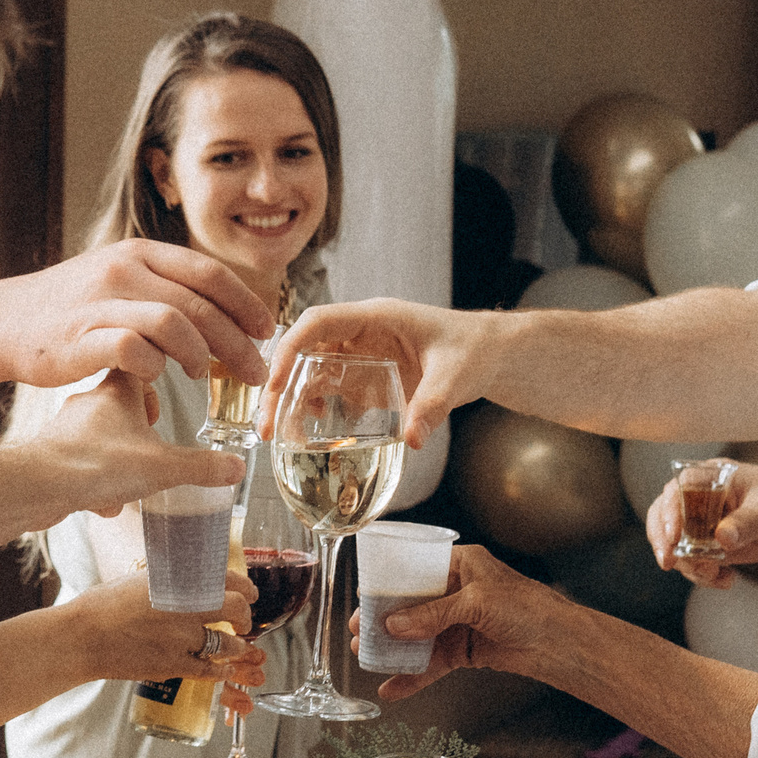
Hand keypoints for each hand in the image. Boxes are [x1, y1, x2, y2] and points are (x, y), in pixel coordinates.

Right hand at [0, 240, 275, 401]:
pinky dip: (155, 366)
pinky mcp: (80, 336)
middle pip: (200, 303)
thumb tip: (224, 316)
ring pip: (173, 322)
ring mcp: (101, 302)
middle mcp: (124, 270)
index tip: (266, 330)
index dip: (245, 303)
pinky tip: (158, 378)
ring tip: (205, 374)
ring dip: (200, 353)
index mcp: (140, 253)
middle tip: (253, 370)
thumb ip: (166, 290)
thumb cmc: (72, 308)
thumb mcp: (121, 281)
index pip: (209, 273)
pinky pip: (133, 349)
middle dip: (235, 341)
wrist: (5, 321)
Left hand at [34, 372, 242, 517]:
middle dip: (142, 430)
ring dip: (120, 461)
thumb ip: (202, 467)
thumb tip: (237, 467)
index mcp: (116, 389)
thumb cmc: (97, 464)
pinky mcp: (53, 456)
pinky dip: (97, 483)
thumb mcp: (163, 467)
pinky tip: (103, 503)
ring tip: (130, 483)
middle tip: (156, 447)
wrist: (39, 486)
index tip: (169, 385)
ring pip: (104, 439)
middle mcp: (89, 403)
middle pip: (123, 405)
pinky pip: (84, 464)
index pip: (138, 363)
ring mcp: (67, 430)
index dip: (156, 374)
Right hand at [62, 572, 266, 689]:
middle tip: (244, 619)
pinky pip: (209, 669)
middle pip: (237, 609)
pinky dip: (221, 669)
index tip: (248, 592)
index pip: (229, 580)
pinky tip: (224, 669)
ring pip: (229, 643)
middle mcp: (187, 608)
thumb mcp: (140, 580)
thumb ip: (169, 583)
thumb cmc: (103, 605)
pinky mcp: (174, 665)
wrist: (82, 636)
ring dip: (239, 645)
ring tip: (238, 645)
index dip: (245, 587)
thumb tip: (188, 583)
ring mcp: (183, 638)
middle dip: (246, 615)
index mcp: (180, 582)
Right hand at [264, 299, 502, 451]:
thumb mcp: (456, 376)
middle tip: (267, 425)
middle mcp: (360, 332)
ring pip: (311, 371)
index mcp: (376, 317)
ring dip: (292, 400)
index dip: (290, 348)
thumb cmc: (475, 349)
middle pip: (304, 350)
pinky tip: (311, 431)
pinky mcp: (366, 375)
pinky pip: (330, 388)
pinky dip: (314, 408)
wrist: (490, 353)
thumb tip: (411, 440)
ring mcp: (361, 354)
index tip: (275, 383)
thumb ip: (433, 406)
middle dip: (280, 385)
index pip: (318, 322)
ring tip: (278, 436)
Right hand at [355, 544, 585, 700]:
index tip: (365, 599)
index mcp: (461, 564)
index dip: (389, 585)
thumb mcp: (476, 602)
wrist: (559, 643)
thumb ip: (433, 614)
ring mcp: (460, 622)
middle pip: (412, 605)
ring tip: (369, 658)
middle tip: (360, 632)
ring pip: (419, 636)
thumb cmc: (529, 608)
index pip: (416, 570)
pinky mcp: (465, 650)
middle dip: (385, 620)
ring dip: (395, 649)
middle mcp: (458, 591)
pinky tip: (394, 687)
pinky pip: (433, 662)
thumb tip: (394, 625)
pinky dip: (414, 675)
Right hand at [648, 461, 757, 587]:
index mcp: (711, 478)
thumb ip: (746, 522)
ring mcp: (702, 522)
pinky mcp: (709, 544)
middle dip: (664, 542)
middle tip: (670, 563)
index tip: (674, 537)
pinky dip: (703, 575)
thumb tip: (722, 537)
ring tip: (715, 574)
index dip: (669, 512)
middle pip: (663, 516)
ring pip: (674, 544)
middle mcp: (699, 498)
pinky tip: (726, 579)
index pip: (677, 490)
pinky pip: (692, 561)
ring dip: (689, 565)